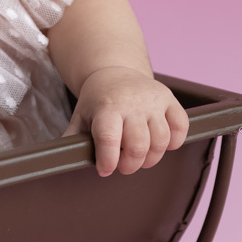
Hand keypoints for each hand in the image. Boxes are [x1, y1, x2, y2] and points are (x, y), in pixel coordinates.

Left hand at [61, 66, 188, 176]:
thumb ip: (72, 138)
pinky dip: (174, 142)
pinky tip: (161, 144)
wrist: (116, 71)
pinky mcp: (170, 99)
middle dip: (130, 165)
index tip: (105, 170)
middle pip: (138, 145)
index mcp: (106, 105)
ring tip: (139, 157)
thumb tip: (60, 159)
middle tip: (122, 165)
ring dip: (151, 158)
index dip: (108, 161)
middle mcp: (131, 102)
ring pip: (161, 141)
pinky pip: (181, 127)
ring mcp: (153, 100)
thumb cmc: (98, 99)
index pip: (109, 138)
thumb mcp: (81, 116)